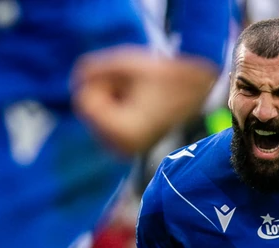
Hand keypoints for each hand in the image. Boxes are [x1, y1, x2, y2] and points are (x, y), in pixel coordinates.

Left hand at [72, 46, 217, 154]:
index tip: (131, 83)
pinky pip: (105, 122)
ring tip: (143, 97)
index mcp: (121, 133)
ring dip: (112, 98)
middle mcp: (120, 149)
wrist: (204, 96)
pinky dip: (116, 109)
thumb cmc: (169, 79)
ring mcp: (123, 152)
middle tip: (140, 89)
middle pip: (88, 109)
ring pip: (95, 115)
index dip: (103, 83)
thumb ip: (93, 69)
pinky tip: (141, 106)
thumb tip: (75, 81)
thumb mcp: (126, 64)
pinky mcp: (127, 148)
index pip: (83, 100)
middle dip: (106, 92)